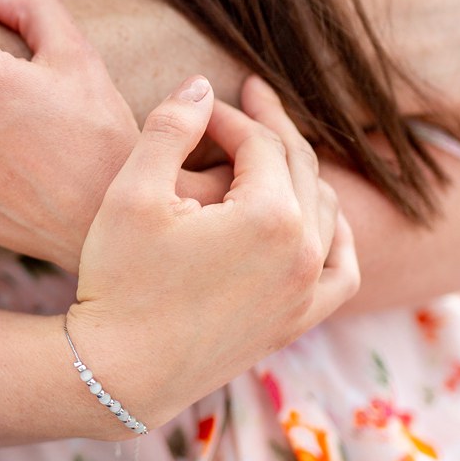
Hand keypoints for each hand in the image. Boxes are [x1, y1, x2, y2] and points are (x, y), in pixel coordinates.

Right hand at [68, 75, 359, 429]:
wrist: (119, 374)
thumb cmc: (118, 280)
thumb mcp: (132, 192)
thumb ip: (170, 128)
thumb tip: (202, 86)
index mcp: (271, 215)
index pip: (261, 143)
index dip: (229, 117)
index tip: (198, 110)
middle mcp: (303, 251)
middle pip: (300, 167)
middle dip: (271, 129)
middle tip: (248, 100)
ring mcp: (307, 291)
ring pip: (326, 211)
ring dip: (302, 173)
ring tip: (274, 151)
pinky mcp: (298, 322)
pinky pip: (341, 269)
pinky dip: (336, 236)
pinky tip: (319, 219)